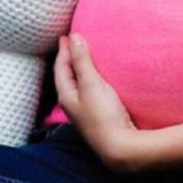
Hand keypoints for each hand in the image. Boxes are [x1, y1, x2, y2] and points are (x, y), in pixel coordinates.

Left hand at [53, 33, 141, 171]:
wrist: (121, 148)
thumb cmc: (104, 116)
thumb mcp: (91, 84)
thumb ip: (82, 60)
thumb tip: (74, 37)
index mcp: (67, 96)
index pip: (61, 68)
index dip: (64, 50)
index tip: (66, 35)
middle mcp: (73, 104)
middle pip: (67, 76)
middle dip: (69, 59)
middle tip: (73, 43)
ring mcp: (85, 112)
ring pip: (78, 85)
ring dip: (80, 69)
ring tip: (85, 57)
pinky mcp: (98, 116)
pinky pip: (90, 92)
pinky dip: (91, 80)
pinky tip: (99, 80)